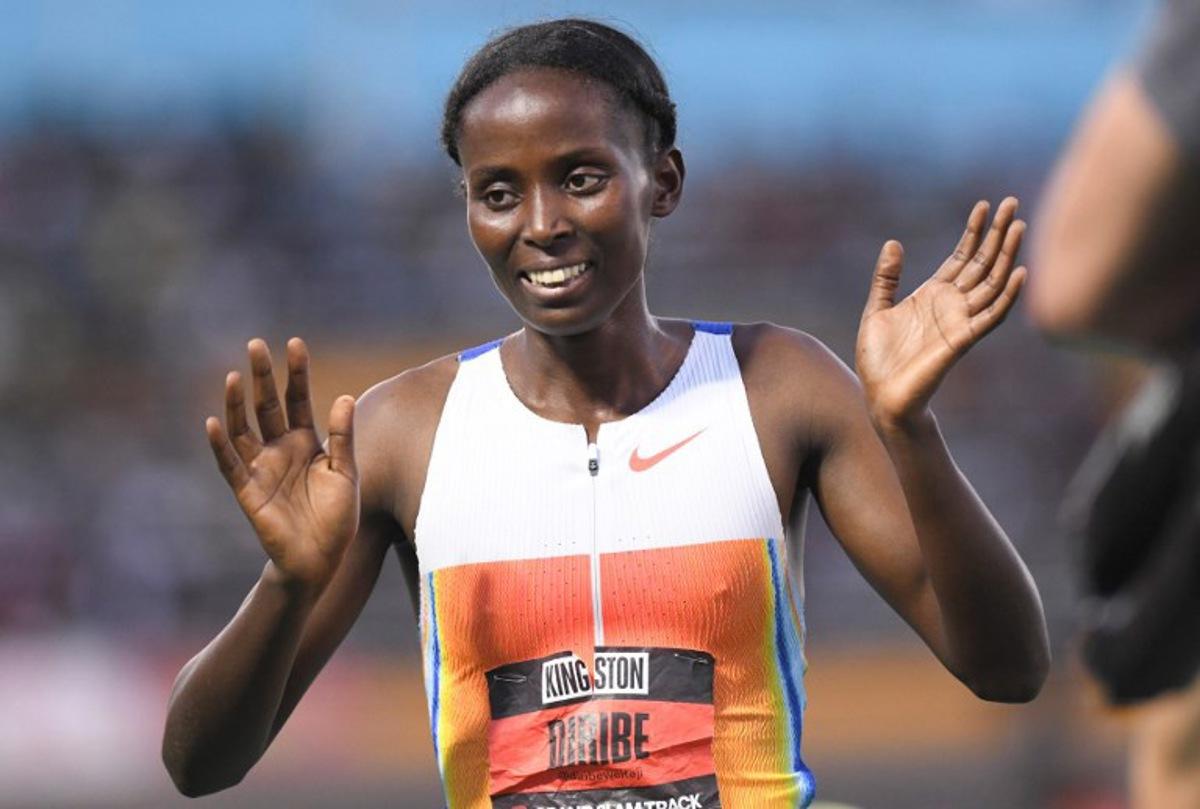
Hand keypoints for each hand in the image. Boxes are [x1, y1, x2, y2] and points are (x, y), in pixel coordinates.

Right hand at [205, 337, 359, 596]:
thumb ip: (342, 437)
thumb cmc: (337, 516)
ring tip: (232, 376)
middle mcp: (281, 449)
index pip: (298, 399)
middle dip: (262, 376)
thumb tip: (344, 397)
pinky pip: (230, 464)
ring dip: (236, 403)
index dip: (296, 373)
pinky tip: (213, 422)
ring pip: (244, 428)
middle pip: (268, 405)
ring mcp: (262, 467)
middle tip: (255, 345)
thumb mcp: (346, 473)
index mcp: (307, 441)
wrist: (321, 558)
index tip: (294, 343)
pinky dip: (220, 444)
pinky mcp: (248, 491)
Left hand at [856, 197, 1026, 430]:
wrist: (881, 395)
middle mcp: (952, 305)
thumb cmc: (879, 359)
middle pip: (982, 262)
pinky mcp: (962, 340)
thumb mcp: (876, 309)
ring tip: (1018, 226)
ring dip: (1006, 255)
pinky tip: (1019, 272)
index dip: (973, 232)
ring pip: (992, 282)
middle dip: (996, 233)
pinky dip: (1007, 295)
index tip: (983, 206)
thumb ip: (886, 278)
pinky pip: (991, 316)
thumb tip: (893, 243)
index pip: (961, 256)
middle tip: (1012, 203)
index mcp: (933, 295)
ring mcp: (960, 321)